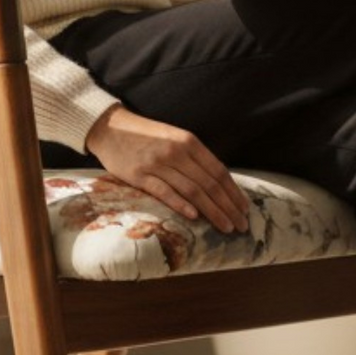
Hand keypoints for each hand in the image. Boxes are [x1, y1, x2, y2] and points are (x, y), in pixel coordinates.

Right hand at [84, 105, 250, 233]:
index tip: (244, 209)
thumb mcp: (176, 138)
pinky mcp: (139, 175)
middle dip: (229, 207)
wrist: (110, 127)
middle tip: (242, 225)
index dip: (234, 192)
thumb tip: (219, 183)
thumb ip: (195, 158)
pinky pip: (164, 192)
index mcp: (189, 142)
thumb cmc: (147, 136)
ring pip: (192, 191)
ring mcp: (158, 164)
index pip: (218, 171)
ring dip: (213, 211)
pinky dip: (181, 204)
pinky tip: (195, 217)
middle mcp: (177, 152)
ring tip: (226, 227)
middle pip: (209, 184)